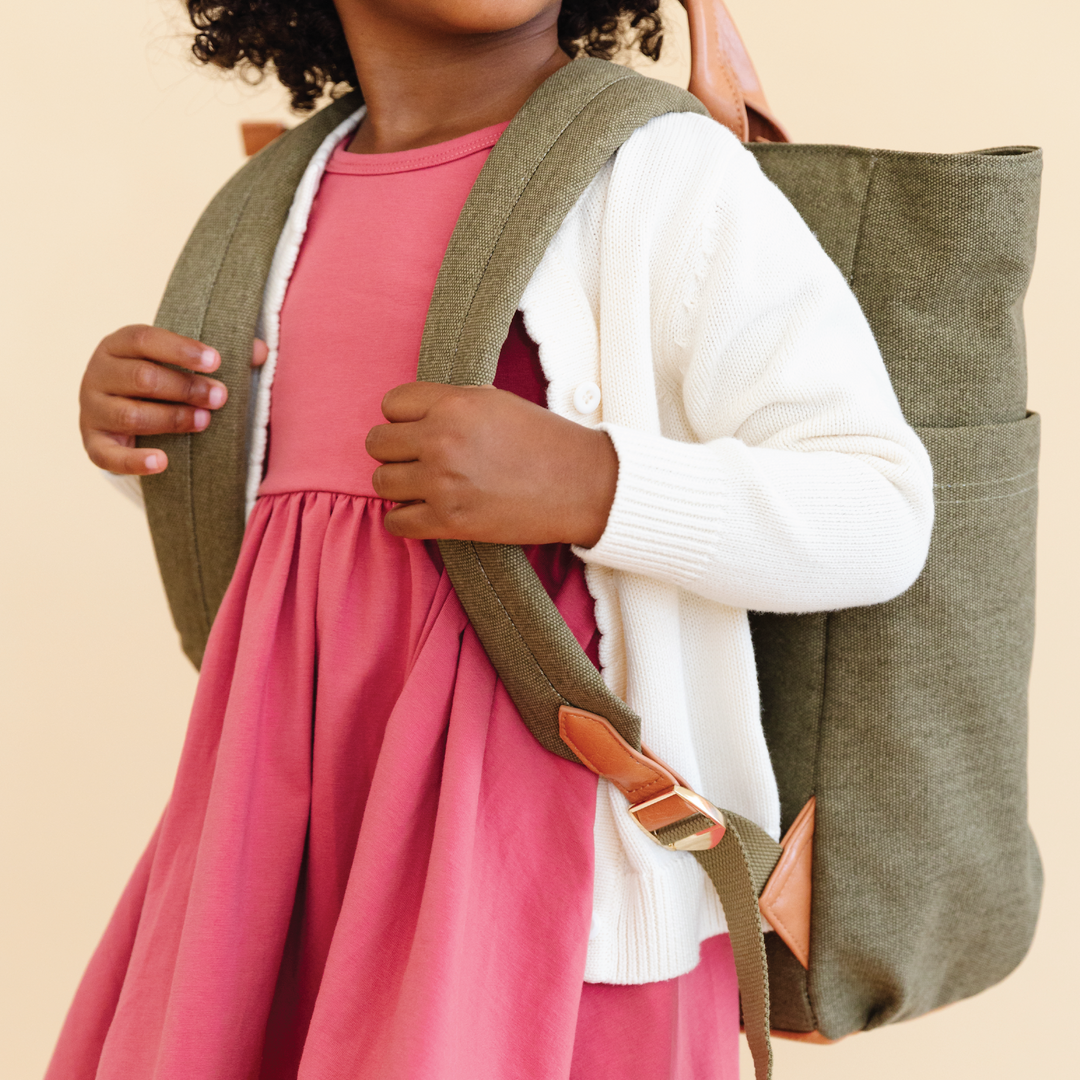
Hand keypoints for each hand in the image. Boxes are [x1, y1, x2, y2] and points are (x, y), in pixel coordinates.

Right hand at [79, 325, 267, 474]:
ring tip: (204, 422)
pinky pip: (109, 456)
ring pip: (130, 415)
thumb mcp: (180, 363)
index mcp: (119, 345)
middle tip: (221, 397)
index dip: (181, 350)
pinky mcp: (93, 443)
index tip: (216, 361)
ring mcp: (92, 409)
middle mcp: (98, 374)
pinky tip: (162, 462)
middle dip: (185, 388)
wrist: (118, 409)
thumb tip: (263, 352)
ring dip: (171, 419)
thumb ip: (218, 356)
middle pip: (141, 378)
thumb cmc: (159, 381)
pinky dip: (135, 462)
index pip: (146, 340)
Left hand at [366, 382, 617, 546]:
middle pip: (377, 444)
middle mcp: (442, 440)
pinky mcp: (449, 522)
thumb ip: (451, 405)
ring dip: (398, 486)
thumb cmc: (545, 442)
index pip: (391, 404)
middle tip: (418, 461)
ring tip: (422, 487)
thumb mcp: (497, 402)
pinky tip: (422, 513)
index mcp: (454, 404)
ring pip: (381, 483)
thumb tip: (414, 417)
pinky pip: (396, 522)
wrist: (581, 486)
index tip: (417, 431)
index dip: (402, 418)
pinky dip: (404, 520)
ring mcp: (442, 483)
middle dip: (395, 452)